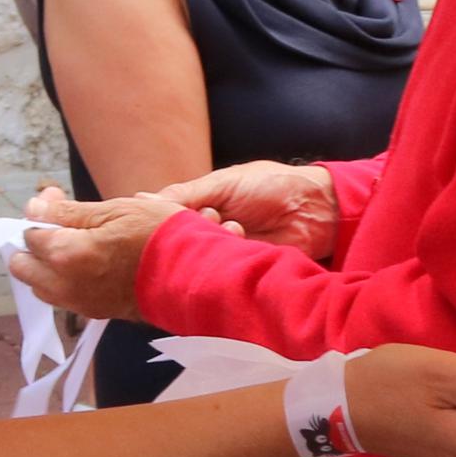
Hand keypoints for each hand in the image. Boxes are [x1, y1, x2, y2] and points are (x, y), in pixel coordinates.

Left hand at [15, 185, 182, 320]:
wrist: (195, 277)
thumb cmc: (160, 237)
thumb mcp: (116, 210)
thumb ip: (68, 212)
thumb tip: (34, 206)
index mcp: (65, 253)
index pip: (29, 232)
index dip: (41, 211)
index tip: (57, 197)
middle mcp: (64, 284)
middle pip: (22, 266)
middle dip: (33, 244)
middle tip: (59, 224)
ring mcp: (80, 303)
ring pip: (40, 285)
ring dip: (46, 265)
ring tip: (74, 245)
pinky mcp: (96, 313)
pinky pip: (63, 298)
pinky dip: (64, 281)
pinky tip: (88, 264)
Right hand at [154, 160, 341, 258]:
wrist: (314, 207)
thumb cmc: (270, 185)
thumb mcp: (223, 183)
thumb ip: (185, 193)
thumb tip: (141, 199)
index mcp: (197, 209)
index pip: (164, 223)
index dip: (162, 223)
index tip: (167, 218)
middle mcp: (206, 234)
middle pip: (179, 245)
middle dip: (191, 233)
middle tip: (213, 217)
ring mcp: (222, 254)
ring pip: (198, 260)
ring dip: (213, 244)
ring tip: (237, 227)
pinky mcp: (238, 271)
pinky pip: (219, 273)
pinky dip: (226, 262)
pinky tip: (241, 242)